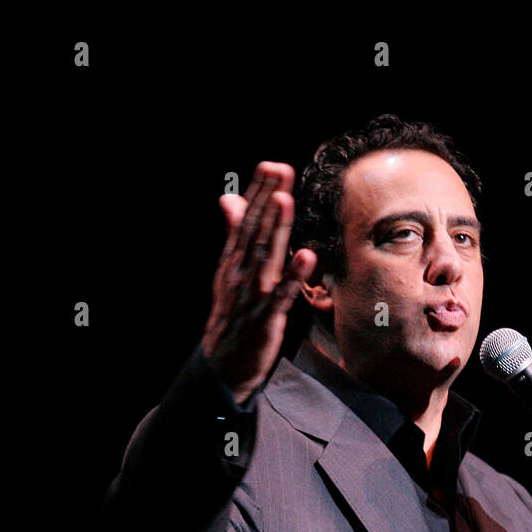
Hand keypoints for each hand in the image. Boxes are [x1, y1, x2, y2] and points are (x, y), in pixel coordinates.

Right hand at [202, 162, 317, 402]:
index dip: (258, 194)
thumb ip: (234, 234)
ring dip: (276, 229)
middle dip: (267, 200)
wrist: (223, 364)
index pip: (245, 221)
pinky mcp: (266, 318)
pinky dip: (294, 276)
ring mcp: (252, 295)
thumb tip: (229, 198)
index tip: (271, 167)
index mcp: (232, 261)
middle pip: (254, 231)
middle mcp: (240, 273)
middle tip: (280, 170)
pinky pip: (282, 294)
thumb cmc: (232, 314)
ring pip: (265, 256)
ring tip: (285, 200)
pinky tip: (308, 257)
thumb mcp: (229, 271)